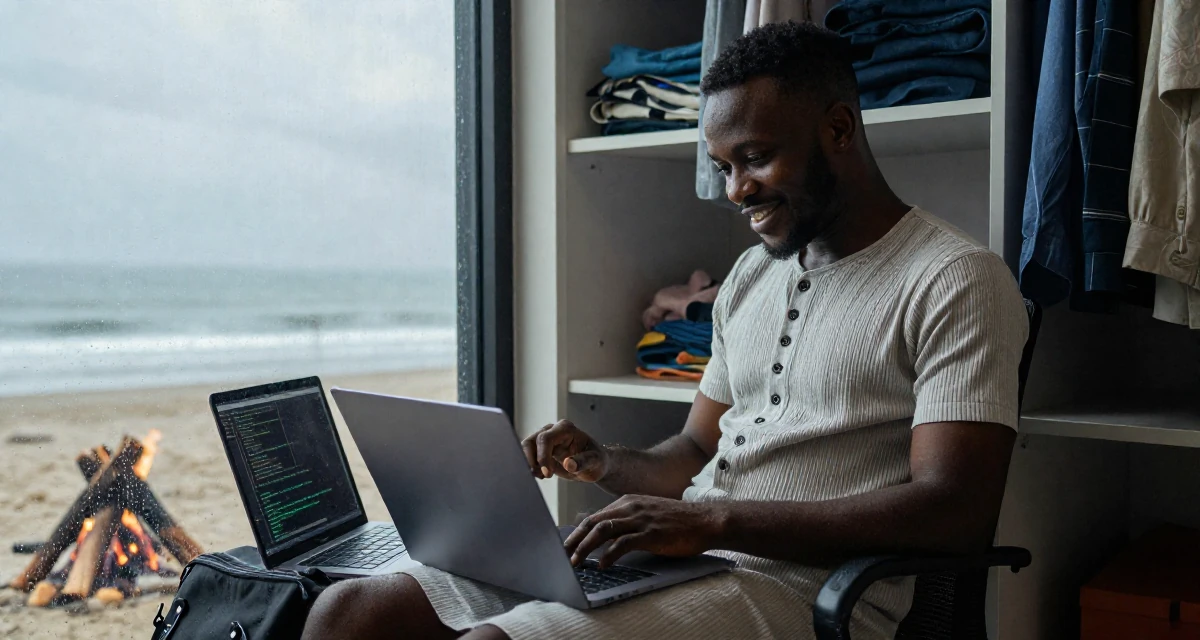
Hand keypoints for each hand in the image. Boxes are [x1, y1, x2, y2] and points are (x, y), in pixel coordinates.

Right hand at [521, 420, 608, 481]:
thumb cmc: (597, 460)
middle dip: (534, 461)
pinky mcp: (540, 449)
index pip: (545, 438)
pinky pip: (528, 455)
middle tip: (543, 476)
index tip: (547, 474)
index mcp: (566, 429)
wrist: (594, 464)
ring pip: (526, 447)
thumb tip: (569, 464)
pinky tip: (542, 475)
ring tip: (542, 476)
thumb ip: (584, 461)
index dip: (543, 456)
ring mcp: (545, 438)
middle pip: (531, 442)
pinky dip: (531, 466)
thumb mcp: (596, 461)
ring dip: (529, 463)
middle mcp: (553, 430)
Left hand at [563, 495, 723, 567]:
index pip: (595, 517)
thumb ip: (627, 522)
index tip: (566, 546)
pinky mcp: (651, 532)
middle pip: (593, 522)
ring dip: (585, 547)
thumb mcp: (648, 515)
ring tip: (575, 562)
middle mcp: (631, 507)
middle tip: (562, 555)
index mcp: (628, 502)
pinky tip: (603, 565)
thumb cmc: (678, 521)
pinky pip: (624, 543)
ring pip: (603, 531)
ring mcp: (641, 519)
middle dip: (574, 540)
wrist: (706, 520)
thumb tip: (605, 537)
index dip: (577, 533)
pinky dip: (609, 555)